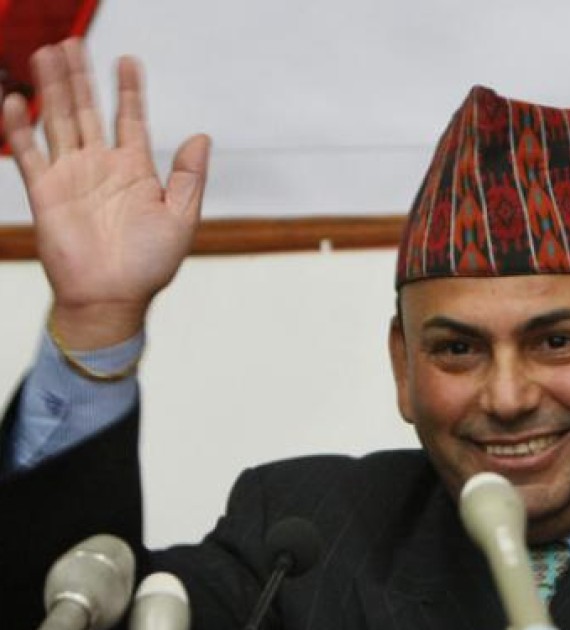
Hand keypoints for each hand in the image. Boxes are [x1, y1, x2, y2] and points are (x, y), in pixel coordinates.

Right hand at [1, 39, 209, 347]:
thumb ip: (190, 176)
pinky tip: (18, 100)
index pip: (130, 119)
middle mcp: (101, 166)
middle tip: (73, 42)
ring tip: (48, 54)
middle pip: (88, 110)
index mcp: (136, 170)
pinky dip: (20, 127)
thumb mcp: (182, 217)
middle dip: (81, 77)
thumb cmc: (150, 264)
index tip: (128, 59)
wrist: (114, 298)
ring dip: (53, 89)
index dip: (129, 89)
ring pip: (59, 121)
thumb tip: (202, 136)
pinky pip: (28, 152)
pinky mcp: (45, 191)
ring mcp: (71, 176)